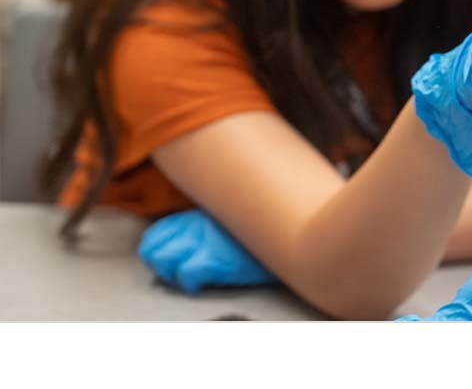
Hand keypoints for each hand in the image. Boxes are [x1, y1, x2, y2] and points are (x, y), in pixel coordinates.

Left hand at [137, 210, 276, 293]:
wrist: (292, 236)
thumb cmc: (263, 235)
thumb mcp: (231, 221)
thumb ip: (207, 227)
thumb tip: (186, 246)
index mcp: (199, 214)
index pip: (157, 233)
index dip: (158, 250)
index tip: (171, 260)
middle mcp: (196, 225)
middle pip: (152, 248)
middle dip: (160, 265)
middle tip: (178, 273)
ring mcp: (203, 241)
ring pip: (162, 261)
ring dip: (172, 274)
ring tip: (189, 278)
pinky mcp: (214, 260)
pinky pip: (187, 276)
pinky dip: (191, 284)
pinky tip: (203, 284)